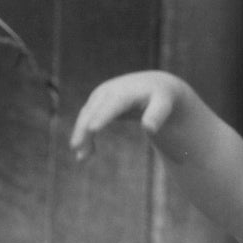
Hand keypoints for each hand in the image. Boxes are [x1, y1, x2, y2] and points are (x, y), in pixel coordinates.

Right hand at [70, 70, 187, 159]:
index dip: (102, 116)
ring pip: (86, 116)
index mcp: (126, 91)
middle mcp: (109, 91)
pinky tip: (86, 153)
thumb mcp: (164, 105)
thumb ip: (156, 115)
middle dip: (84, 129)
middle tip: (78, 150)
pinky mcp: (97, 103)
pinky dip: (84, 135)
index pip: (112, 105)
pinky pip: (87, 119)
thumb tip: (149, 129)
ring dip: (81, 135)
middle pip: (93, 111)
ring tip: (82, 158)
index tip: (93, 129)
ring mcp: (100, 96)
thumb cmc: (161, 98)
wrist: (154, 85)